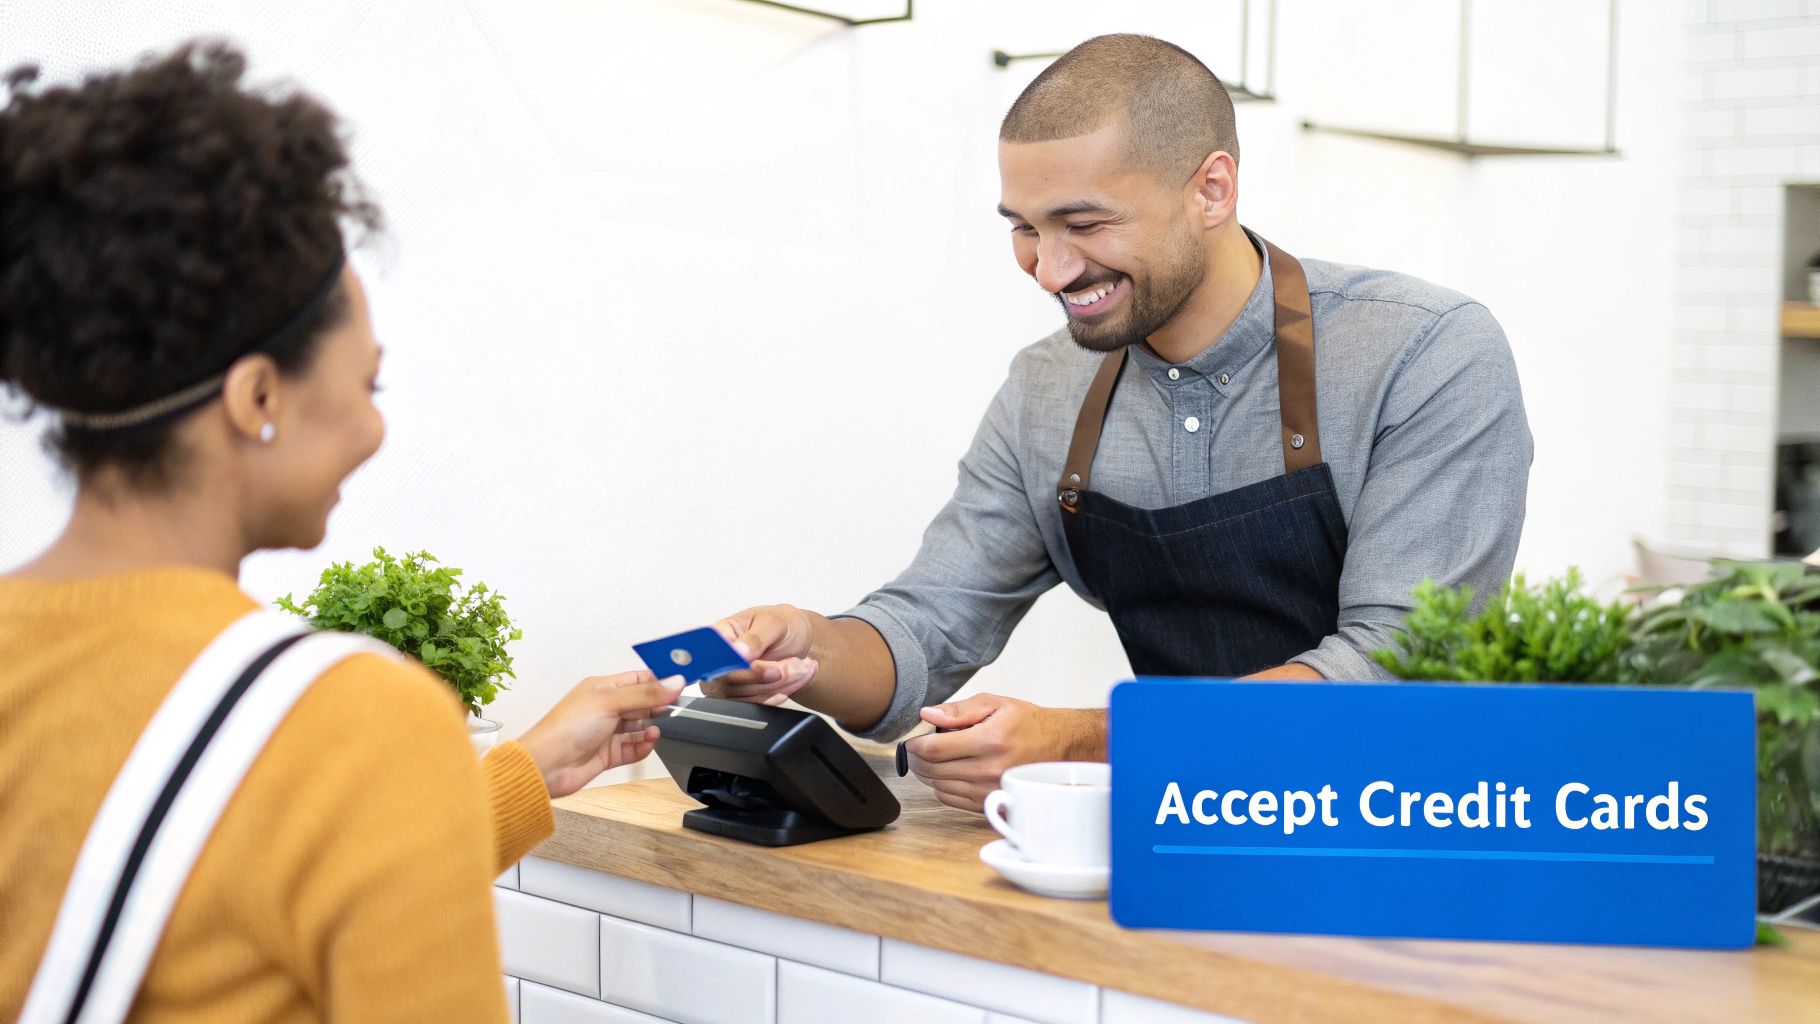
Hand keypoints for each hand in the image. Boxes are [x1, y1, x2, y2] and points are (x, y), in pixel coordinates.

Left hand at [516, 671, 684, 798]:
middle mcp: (605, 709)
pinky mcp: (607, 754)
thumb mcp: (610, 702)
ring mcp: (606, 732)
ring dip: (651, 729)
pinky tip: (647, 744)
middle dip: (658, 707)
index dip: (659, 682)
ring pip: (639, 728)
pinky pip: (633, 749)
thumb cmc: (565, 728)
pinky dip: (643, 747)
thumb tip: (675, 682)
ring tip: (657, 730)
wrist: (545, 766)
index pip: (638, 680)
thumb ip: (645, 694)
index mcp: (602, 688)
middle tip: (675, 709)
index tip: (680, 685)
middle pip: (641, 704)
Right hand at [701, 604, 819, 705]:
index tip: (753, 662)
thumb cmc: (780, 624)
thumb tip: (738, 651)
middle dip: (762, 675)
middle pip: (726, 680)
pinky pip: (756, 703)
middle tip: (791, 663)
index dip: (728, 664)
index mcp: (719, 635)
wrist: (796, 639)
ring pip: (744, 694)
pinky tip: (793, 679)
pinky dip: (779, 692)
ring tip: (799, 666)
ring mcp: (728, 681)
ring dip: (777, 684)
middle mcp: (718, 660)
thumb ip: (756, 637)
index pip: (709, 655)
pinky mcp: (742, 695)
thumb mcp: (774, 622)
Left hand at [904, 694, 1105, 812]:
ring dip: (929, 772)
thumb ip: (958, 710)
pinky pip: (950, 799)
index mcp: (988, 741)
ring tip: (936, 757)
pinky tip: (950, 771)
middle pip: (932, 770)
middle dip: (917, 758)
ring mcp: (989, 790)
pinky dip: (942, 786)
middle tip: (918, 747)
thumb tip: (927, 715)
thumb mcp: (995, 704)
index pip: (934, 749)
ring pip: (938, 787)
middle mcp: (989, 769)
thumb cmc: (1027, 723)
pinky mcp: (990, 803)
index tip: (911, 740)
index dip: (914, 745)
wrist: (1060, 746)